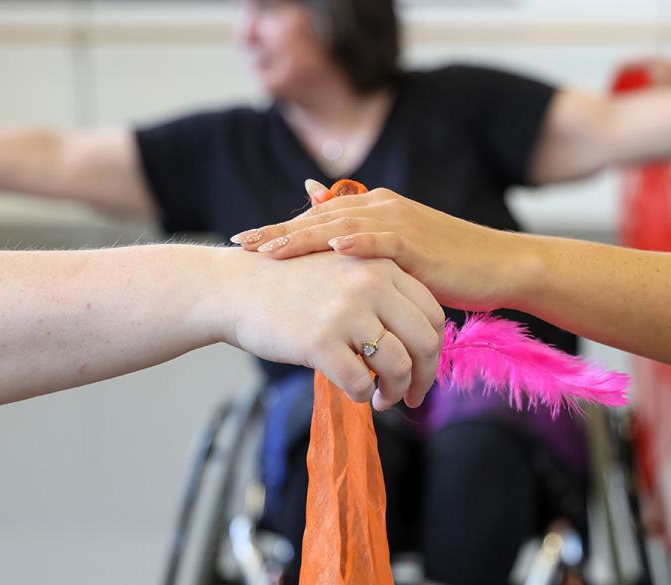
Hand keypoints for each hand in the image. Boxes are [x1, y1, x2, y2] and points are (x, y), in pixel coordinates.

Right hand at [216, 249, 444, 409]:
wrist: (235, 288)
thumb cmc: (291, 285)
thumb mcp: (344, 271)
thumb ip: (382, 292)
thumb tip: (419, 338)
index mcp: (382, 266)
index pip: (433, 313)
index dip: (435, 350)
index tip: (424, 369)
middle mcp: (370, 284)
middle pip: (424, 342)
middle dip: (424, 377)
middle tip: (413, 395)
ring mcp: (345, 312)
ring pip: (397, 366)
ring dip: (395, 392)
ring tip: (382, 399)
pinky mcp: (320, 341)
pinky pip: (361, 383)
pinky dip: (364, 395)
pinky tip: (355, 393)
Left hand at [230, 181, 531, 312]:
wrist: (499, 266)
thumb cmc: (449, 265)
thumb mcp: (398, 253)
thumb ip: (363, 239)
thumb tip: (323, 220)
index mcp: (375, 209)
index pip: (317, 218)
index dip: (280, 229)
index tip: (244, 242)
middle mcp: (382, 208)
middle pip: (319, 220)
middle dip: (278, 233)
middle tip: (241, 245)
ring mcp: (399, 223)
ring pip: (341, 228)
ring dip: (303, 238)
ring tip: (270, 250)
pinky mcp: (418, 243)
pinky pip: (381, 241)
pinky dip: (356, 243)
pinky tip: (332, 248)